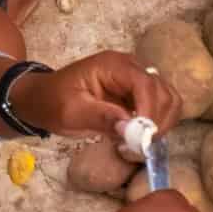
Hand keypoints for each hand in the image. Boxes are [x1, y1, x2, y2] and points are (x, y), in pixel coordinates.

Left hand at [11, 50, 182, 138]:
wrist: (44, 99)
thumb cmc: (52, 102)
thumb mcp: (70, 112)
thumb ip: (100, 117)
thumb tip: (129, 127)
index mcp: (113, 66)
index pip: (144, 83)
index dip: (149, 110)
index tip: (142, 137)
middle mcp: (131, 68)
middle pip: (162, 91)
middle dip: (156, 120)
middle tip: (138, 146)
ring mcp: (138, 80)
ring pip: (168, 99)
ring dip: (161, 124)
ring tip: (139, 143)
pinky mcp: (139, 95)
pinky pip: (162, 108)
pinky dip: (159, 124)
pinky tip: (139, 137)